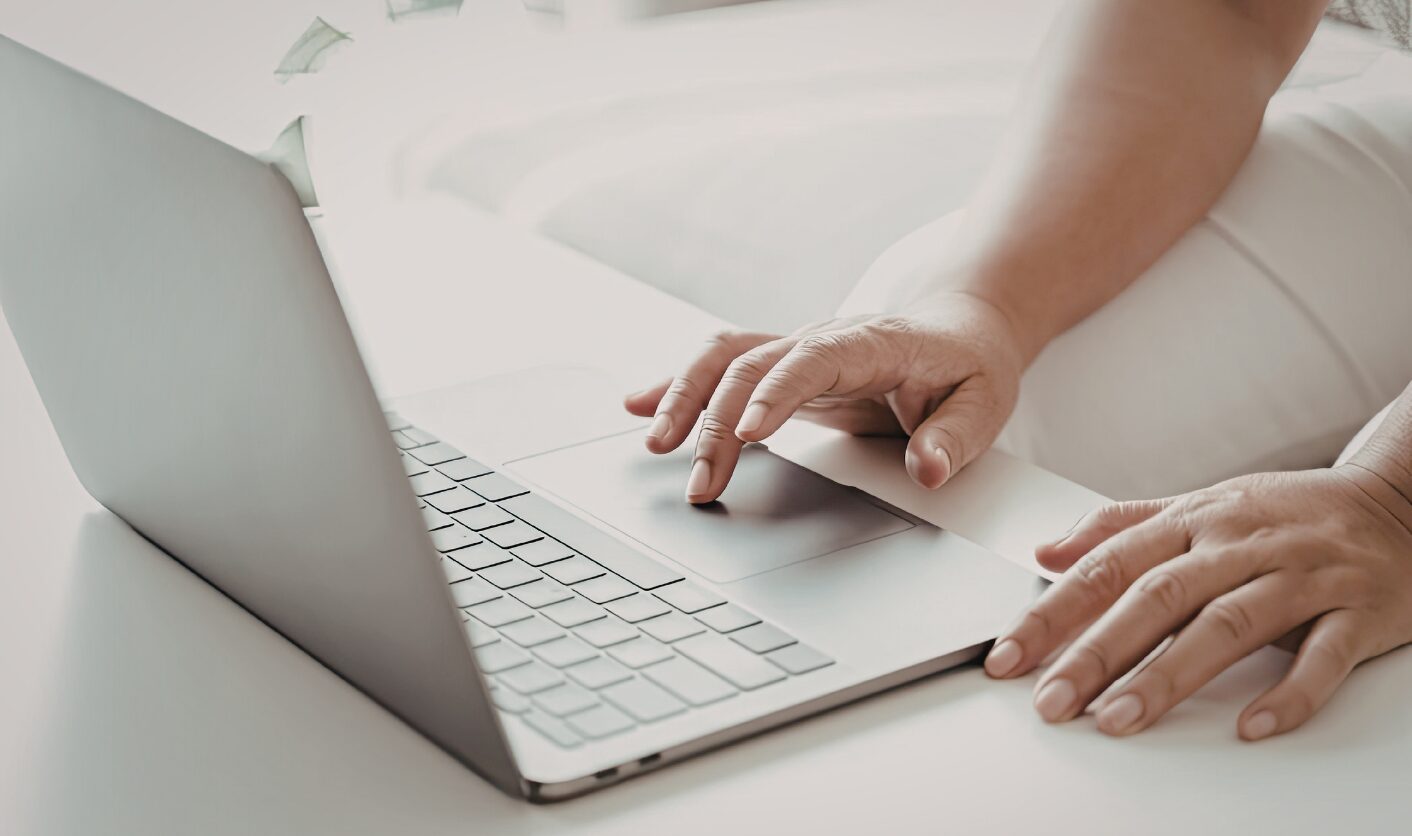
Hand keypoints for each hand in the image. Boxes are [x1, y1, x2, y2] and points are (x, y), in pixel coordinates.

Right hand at [623, 292, 1027, 502]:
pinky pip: (721, 366)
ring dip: (685, 399)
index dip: (778, 392)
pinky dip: (678, 385)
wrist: (961, 329)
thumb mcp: (985, 404)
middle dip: (717, 419)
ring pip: (724, 359)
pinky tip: (638, 405)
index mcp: (872, 343)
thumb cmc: (970, 367)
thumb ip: (956, 437)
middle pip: (752, 364)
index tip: (750, 433)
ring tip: (654, 445)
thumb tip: (928, 469)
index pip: (815, 359)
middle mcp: (823, 339)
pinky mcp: (780, 368)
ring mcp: (796, 351)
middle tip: (698, 480)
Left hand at [984, 467, 1411, 739]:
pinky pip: (1322, 656)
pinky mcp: (1357, 611)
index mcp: (1195, 519)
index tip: (1010, 654)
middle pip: (1156, 597)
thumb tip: (1046, 549)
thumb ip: (1120, 525)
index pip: (1107, 565)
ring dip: (1168, 675)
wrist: (1400, 501)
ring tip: (1118, 718)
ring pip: (1226, 625)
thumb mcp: (1200, 505)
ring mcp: (1300, 577)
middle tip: (1051, 700)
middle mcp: (1240, 545)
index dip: (1053, 611)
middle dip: (1095, 651)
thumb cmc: (1288, 512)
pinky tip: (1251, 726)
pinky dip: (1287, 693)